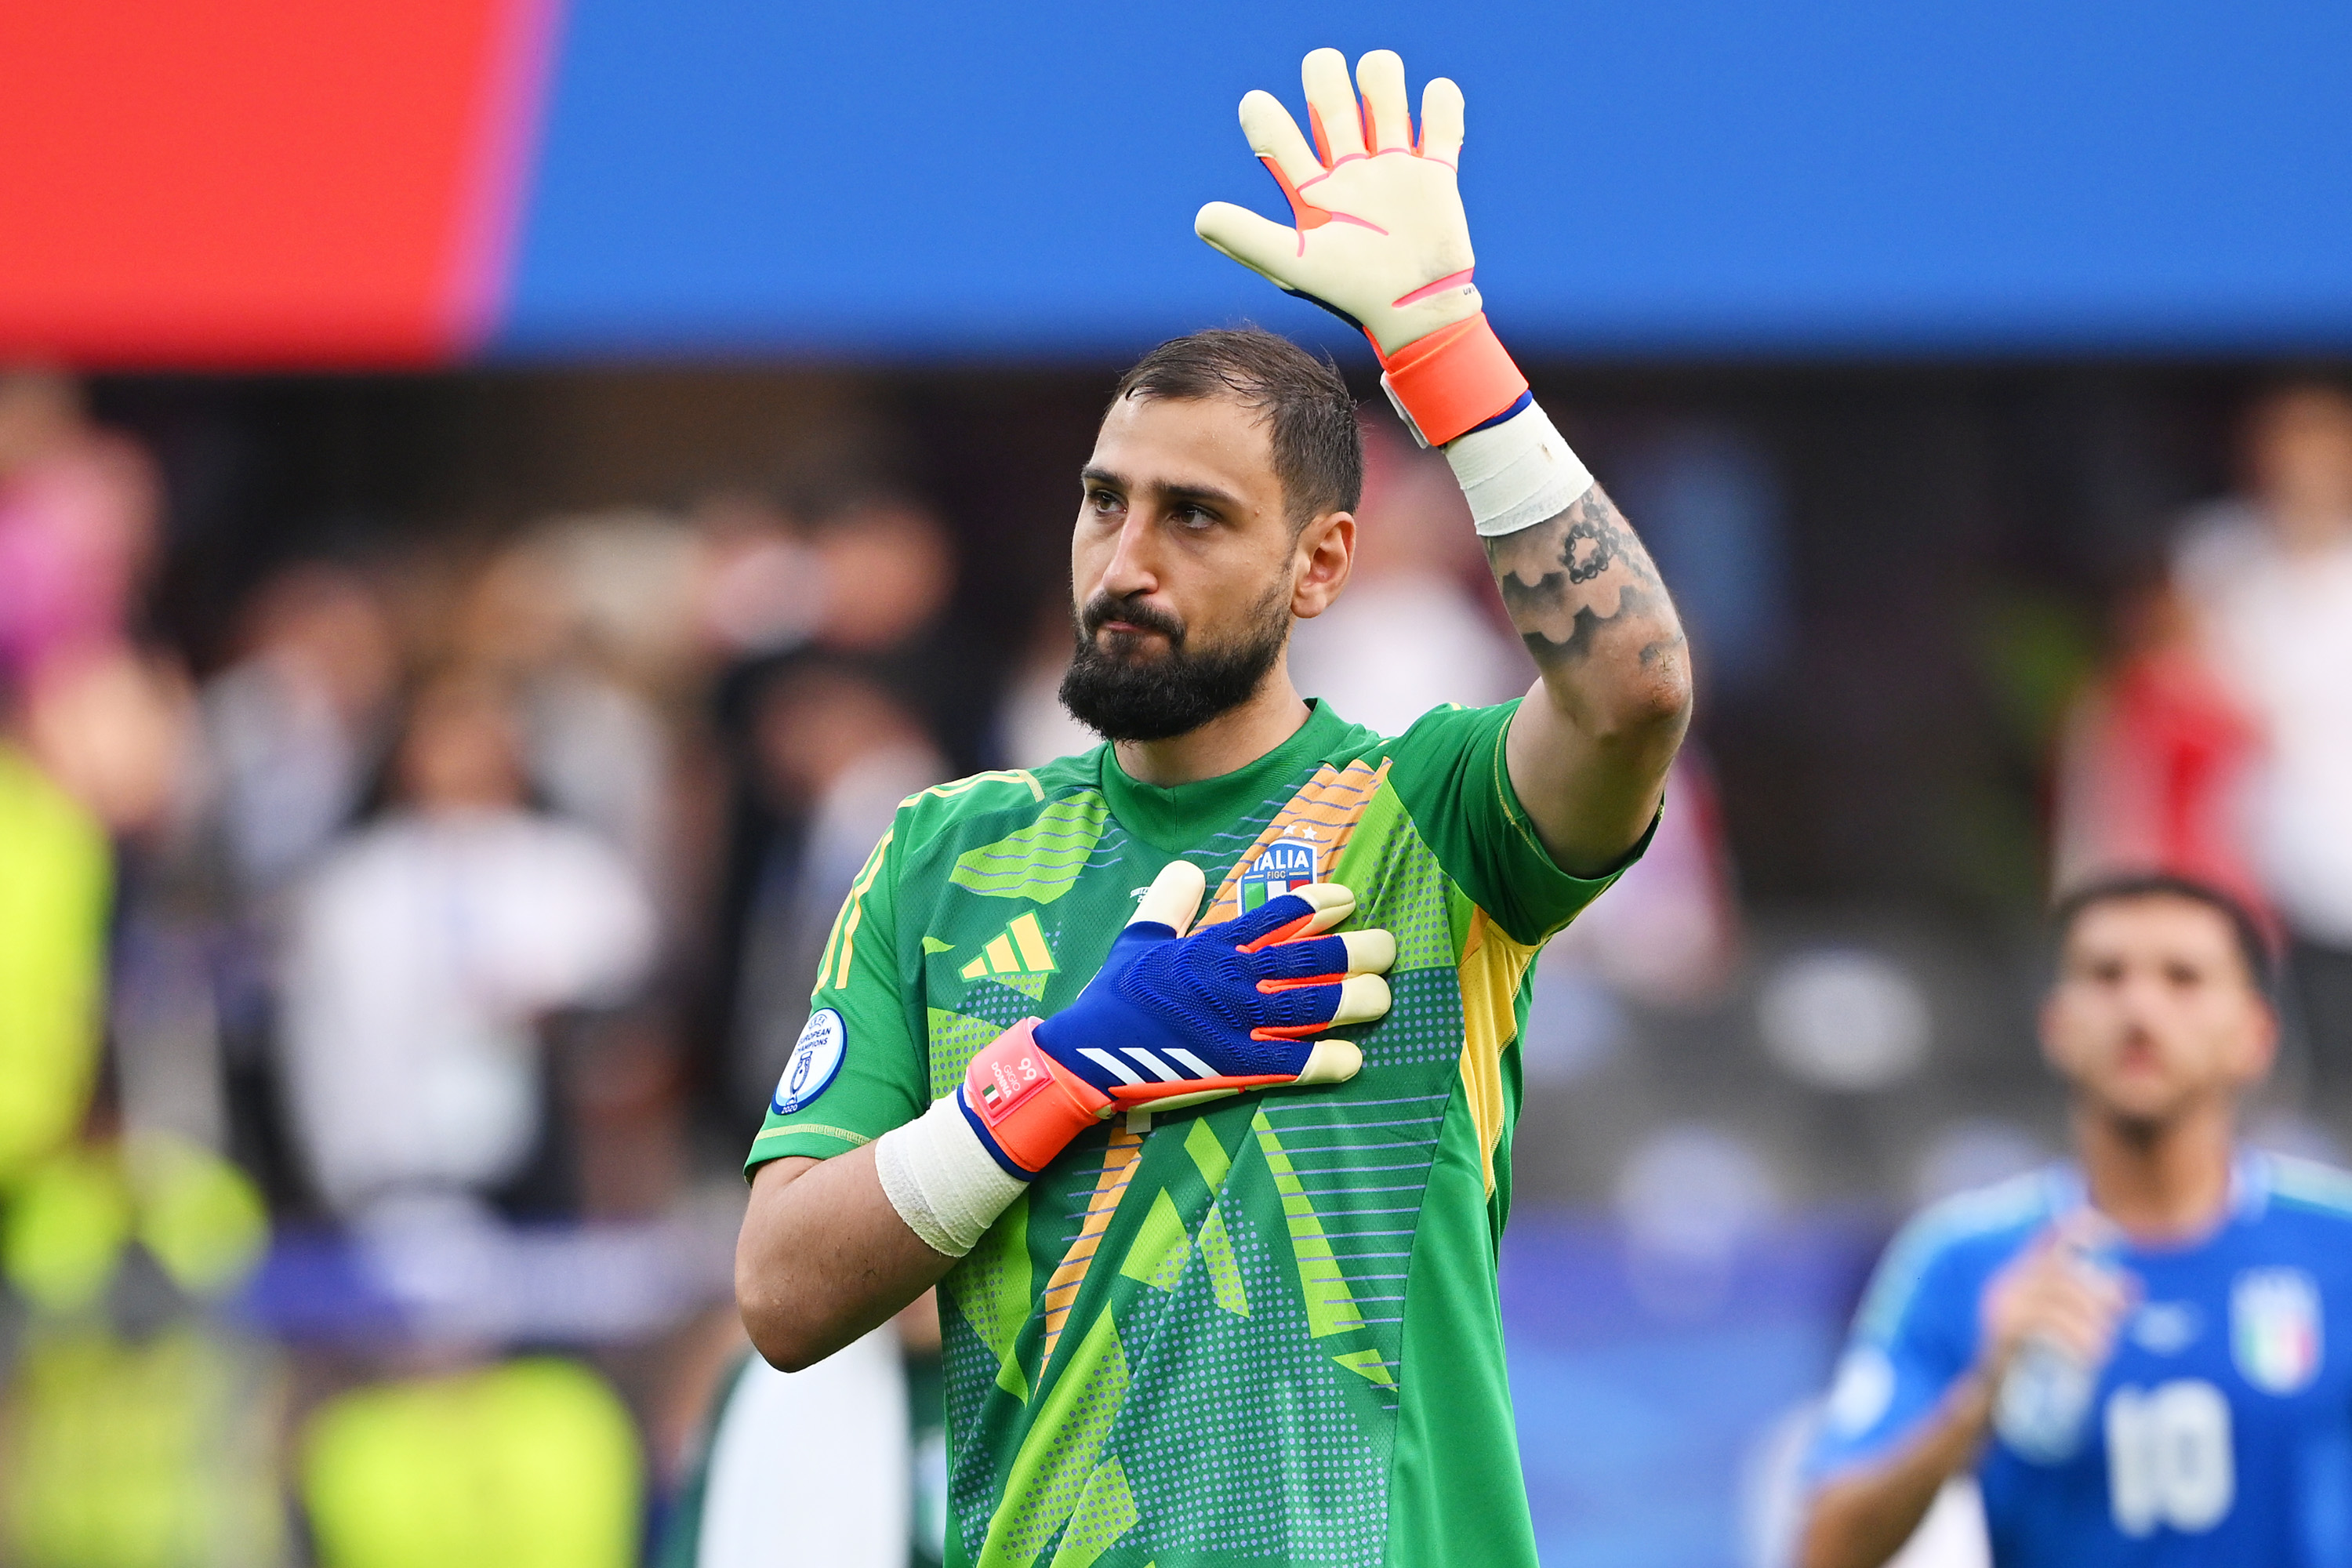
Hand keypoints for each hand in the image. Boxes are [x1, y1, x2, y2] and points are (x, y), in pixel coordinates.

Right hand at [1037, 859, 1393, 1105]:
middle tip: (1387, 946)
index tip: (1348, 900)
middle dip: (1355, 950)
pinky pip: (1291, 1065)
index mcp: (1213, 946)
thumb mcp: (1139, 939)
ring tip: (1384, 995)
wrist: (1086, 1054)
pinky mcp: (1233, 1069)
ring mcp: (1235, 1025)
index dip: (1318, 905)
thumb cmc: (1114, 996)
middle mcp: (1232, 979)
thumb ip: (1170, 903)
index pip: (1277, 916)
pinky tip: (1354, 1060)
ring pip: (1310, 1007)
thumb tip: (1189, 869)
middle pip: (1309, 959)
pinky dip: (1325, 1063)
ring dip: (1353, 1000)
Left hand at [1196, 48, 1476, 359]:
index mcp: (1311, 191)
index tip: (1256, 107)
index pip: (1276, 137)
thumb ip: (1247, 238)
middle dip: (1325, 75)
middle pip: (1330, 94)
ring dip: (1383, 77)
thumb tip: (1201, 216)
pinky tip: (1429, 124)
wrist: (1415, 311)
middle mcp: (1348, 171)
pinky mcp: (1436, 170)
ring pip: (1384, 88)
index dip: (1261, 116)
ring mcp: (1392, 166)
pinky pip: (1441, 114)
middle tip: (1328, 91)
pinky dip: (1441, 102)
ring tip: (1387, 115)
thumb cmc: (1351, 291)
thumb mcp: (1295, 264)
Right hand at [1979, 1216, 2135, 1381]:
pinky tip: (2089, 1357)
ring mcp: (2000, 1306)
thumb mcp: (2067, 1325)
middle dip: (2095, 1288)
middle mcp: (2005, 1284)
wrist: (1998, 1391)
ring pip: (2056, 1301)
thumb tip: (2133, 1285)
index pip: (2043, 1242)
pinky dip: (2074, 1341)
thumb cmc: (2037, 1355)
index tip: (2102, 1225)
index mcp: (2019, 1276)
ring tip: (2105, 1344)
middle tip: (2120, 1308)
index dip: (2071, 1230)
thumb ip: (2096, 1304)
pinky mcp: (2001, 1331)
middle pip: (2058, 1272)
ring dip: (2089, 1322)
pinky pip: (2047, 1328)